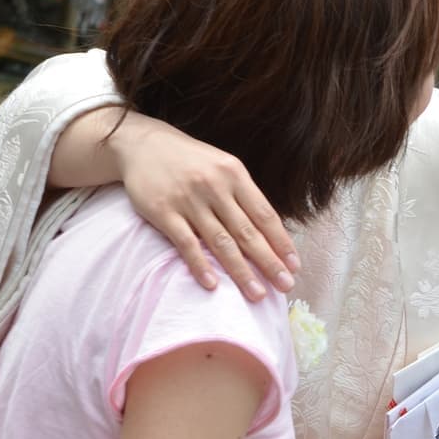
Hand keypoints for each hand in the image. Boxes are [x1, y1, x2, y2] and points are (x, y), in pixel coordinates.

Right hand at [103, 110, 298, 300]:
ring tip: (257, 294)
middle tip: (285, 286)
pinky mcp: (163, 211)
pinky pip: (185, 244)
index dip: (281, 242)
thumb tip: (272, 233)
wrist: (144, 145)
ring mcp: (188, 200)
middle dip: (269, 262)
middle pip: (247, 232)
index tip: (294, 266)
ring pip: (220, 242)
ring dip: (241, 271)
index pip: (264, 214)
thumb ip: (244, 196)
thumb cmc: (192, 161)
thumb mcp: (224, 167)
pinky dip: (200, 265)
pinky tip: (213, 284)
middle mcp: (214, 186)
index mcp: (235, 174)